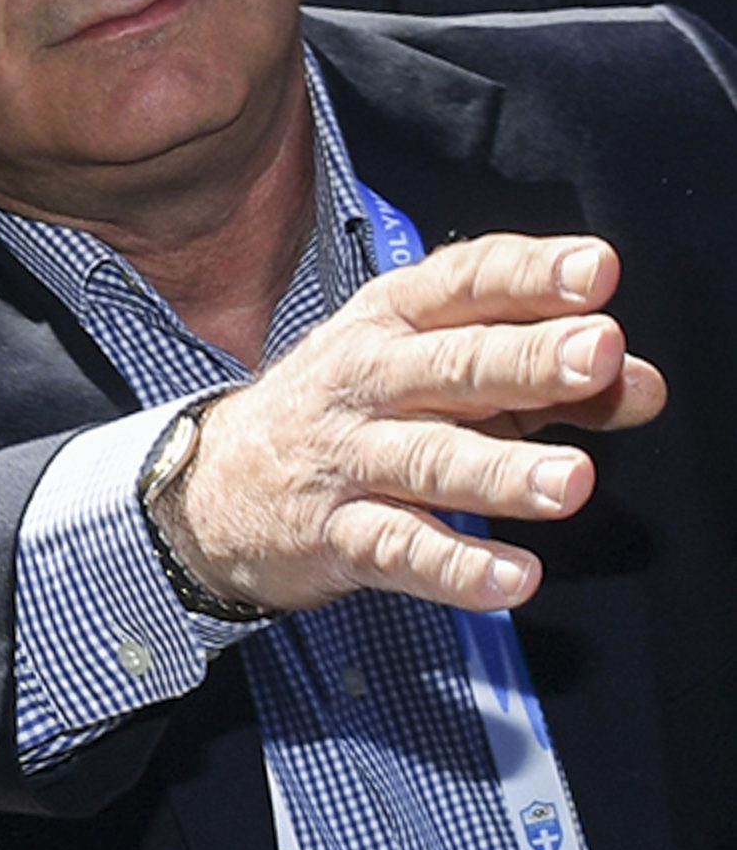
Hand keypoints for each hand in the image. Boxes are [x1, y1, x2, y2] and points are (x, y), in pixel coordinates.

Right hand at [155, 232, 662, 615]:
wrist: (208, 486)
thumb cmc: (346, 415)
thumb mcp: (432, 375)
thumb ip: (542, 379)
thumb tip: (641, 384)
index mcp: (393, 323)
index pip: (464, 283)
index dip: (531, 276)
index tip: (596, 271)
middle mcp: (366, 382)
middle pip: (452, 366)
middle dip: (528, 360)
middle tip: (598, 355)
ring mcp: (345, 458)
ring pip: (428, 459)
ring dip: (503, 472)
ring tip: (571, 483)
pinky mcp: (332, 534)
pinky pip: (398, 549)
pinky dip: (456, 567)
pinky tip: (511, 578)